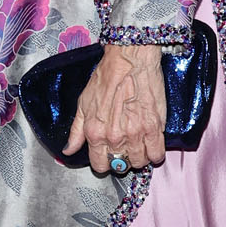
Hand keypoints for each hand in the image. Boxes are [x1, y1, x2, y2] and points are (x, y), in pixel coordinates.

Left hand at [63, 44, 166, 173]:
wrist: (128, 60)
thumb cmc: (106, 78)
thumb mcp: (83, 103)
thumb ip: (76, 131)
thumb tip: (68, 151)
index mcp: (95, 132)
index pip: (99, 165)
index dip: (103, 161)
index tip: (108, 154)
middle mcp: (114, 137)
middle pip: (121, 165)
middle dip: (122, 158)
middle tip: (124, 144)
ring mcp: (135, 134)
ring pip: (140, 162)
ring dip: (139, 155)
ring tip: (137, 141)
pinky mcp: (154, 128)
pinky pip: (157, 155)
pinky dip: (155, 152)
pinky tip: (150, 141)